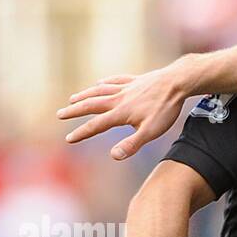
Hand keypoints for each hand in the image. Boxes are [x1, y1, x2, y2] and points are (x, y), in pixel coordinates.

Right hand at [57, 61, 192, 159]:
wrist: (177, 82)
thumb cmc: (165, 109)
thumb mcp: (151, 132)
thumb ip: (132, 144)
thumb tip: (113, 156)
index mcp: (120, 113)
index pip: (96, 125)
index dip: (81, 133)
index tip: (68, 139)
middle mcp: (118, 98)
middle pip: (91, 105)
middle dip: (74, 111)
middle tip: (60, 114)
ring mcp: (126, 88)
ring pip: (99, 91)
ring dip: (84, 95)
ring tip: (72, 98)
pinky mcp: (135, 80)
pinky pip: (115, 81)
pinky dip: (104, 83)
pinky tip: (100, 83)